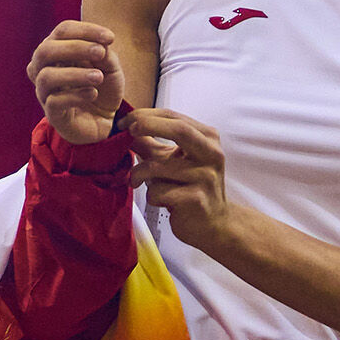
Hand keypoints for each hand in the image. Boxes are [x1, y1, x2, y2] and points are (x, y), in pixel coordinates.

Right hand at [27, 19, 124, 145]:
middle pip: (46, 50)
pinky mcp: (51, 114)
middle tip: (100, 53)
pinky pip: (54, 101)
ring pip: (47, 76)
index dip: (85, 30)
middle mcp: (44, 69)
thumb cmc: (102, 87)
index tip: (110, 38)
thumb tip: (99, 45)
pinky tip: (93, 93)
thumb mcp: (110, 67)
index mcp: (57, 51)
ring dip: (76, 73)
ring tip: (98, 77)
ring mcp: (45, 92)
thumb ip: (104, 54)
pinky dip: (76, 95)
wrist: (104, 120)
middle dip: (75, 48)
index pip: (62, 31)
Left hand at [127, 109, 228, 250]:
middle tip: (128, 130)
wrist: (213, 223)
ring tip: (139, 181)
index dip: (147, 116)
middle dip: (148, 125)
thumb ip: (153, 145)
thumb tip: (127, 129)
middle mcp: (211, 154)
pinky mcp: (196, 199)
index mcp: (207, 139)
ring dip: (140, 174)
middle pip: (179, 129)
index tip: (126, 122)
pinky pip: (159, 192)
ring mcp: (206, 177)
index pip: (175, 117)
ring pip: (158, 167)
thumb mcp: (174, 161)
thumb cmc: (192, 188)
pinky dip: (151, 196)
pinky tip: (162, 201)